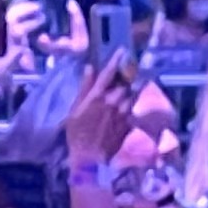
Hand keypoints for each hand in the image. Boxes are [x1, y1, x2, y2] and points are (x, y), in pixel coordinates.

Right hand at [61, 56, 138, 170]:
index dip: (116, 60)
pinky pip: (132, 109)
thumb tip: (90, 68)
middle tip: (124, 72)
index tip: (122, 50)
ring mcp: (123, 112)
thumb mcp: (74, 109)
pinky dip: (129, 105)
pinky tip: (123, 108)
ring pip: (130, 94)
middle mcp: (113, 101)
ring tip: (126, 89)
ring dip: (129, 90)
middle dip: (125, 77)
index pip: (109, 73)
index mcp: (98, 96)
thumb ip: (84, 88)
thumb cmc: (77, 133)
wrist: (90, 158)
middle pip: (124, 83)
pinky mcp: (129, 123)